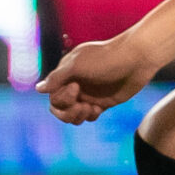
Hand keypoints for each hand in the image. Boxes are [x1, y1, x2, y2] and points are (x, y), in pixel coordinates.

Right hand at [42, 35, 161, 123]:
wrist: (136, 59)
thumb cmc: (105, 58)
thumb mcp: (77, 65)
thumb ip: (57, 78)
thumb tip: (38, 89)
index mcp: (67, 73)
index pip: (52, 95)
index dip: (61, 97)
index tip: (77, 87)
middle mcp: (75, 84)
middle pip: (59, 108)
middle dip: (68, 112)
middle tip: (82, 105)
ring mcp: (89, 94)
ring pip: (73, 115)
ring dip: (78, 116)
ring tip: (91, 108)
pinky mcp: (103, 102)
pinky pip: (88, 116)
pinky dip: (90, 116)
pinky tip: (99, 108)